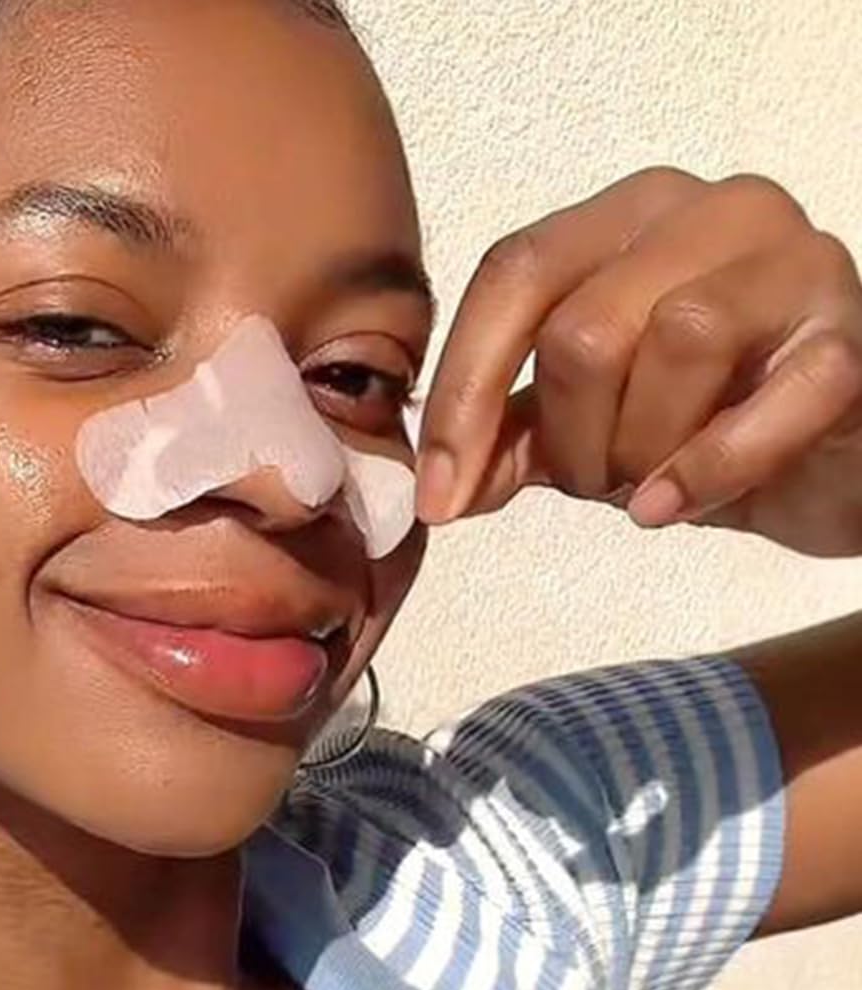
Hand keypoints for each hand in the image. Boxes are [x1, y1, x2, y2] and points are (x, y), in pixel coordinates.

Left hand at [415, 168, 861, 556]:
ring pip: (674, 341)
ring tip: (644, 487)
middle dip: (568, 440)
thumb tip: (438, 489)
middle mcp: (712, 213)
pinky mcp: (853, 339)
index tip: (440, 497)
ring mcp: (795, 263)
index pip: (515, 272)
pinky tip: (668, 508)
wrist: (833, 457)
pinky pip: (769, 402)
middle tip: (594, 483)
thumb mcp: (585, 425)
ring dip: (634, 450)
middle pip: (585, 326)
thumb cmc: (701, 420)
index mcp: (627, 216)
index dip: (463, 390)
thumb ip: (507, 439)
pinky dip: (704, 470)